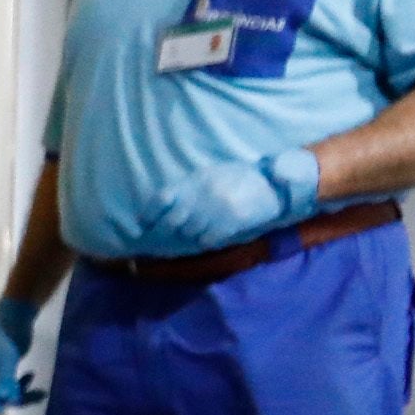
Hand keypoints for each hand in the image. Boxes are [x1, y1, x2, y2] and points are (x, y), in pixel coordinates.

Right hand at [0, 298, 40, 411]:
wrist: (16, 316)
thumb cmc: (9, 334)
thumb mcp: (8, 357)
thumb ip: (4, 378)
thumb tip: (3, 398)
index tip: (7, 406)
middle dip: (11, 400)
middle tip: (31, 398)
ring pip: (4, 392)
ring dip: (21, 394)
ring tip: (39, 392)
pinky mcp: (4, 369)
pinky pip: (11, 384)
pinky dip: (23, 385)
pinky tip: (32, 376)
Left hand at [145, 148, 318, 251]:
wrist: (270, 184)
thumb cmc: (236, 178)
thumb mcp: (208, 175)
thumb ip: (187, 188)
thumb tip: (163, 205)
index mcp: (196, 180)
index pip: (162, 197)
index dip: (150, 212)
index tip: (144, 221)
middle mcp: (203, 195)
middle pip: (172, 219)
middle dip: (166, 228)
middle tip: (162, 233)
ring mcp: (217, 210)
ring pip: (189, 231)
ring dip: (187, 234)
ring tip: (190, 231)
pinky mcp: (231, 223)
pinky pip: (207, 239)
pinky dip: (204, 239)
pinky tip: (207, 235)